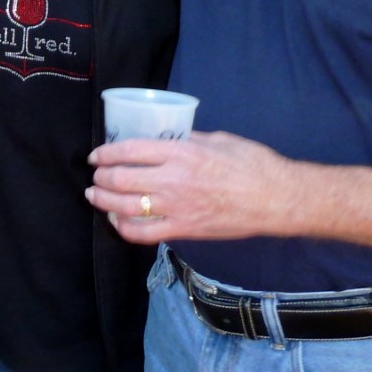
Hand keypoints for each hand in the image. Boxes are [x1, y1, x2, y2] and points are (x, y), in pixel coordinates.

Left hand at [84, 132, 303, 245]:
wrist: (277, 198)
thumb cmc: (253, 164)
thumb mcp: (217, 139)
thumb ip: (188, 140)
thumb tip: (169, 138)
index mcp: (181, 153)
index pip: (129, 150)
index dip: (106, 153)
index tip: (97, 155)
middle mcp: (173, 180)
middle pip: (121, 179)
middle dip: (102, 177)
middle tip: (96, 176)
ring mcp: (177, 207)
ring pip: (126, 207)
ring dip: (104, 202)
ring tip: (95, 196)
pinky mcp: (184, 229)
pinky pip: (144, 233)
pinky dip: (124, 229)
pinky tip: (117, 222)